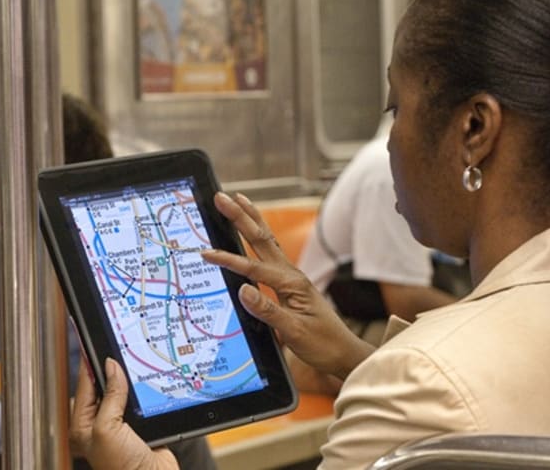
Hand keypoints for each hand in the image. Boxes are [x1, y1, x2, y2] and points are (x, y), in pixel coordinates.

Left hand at [70, 358, 177, 469]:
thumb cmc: (122, 468)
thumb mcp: (107, 429)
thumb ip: (109, 396)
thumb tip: (111, 367)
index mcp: (83, 426)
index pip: (84, 386)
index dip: (88, 363)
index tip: (90, 342)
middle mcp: (100, 425)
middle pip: (104, 386)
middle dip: (110, 370)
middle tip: (116, 350)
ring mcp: (121, 424)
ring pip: (124, 391)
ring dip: (130, 381)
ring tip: (133, 365)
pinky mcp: (141, 425)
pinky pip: (140, 401)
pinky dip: (144, 392)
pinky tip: (147, 383)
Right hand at [202, 192, 374, 380]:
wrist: (342, 352)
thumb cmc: (321, 343)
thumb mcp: (294, 332)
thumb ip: (268, 311)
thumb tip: (243, 290)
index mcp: (292, 284)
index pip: (254, 268)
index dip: (229, 260)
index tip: (206, 253)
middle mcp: (291, 274)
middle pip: (261, 239)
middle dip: (240, 216)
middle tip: (221, 197)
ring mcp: (290, 277)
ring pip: (266, 241)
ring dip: (250, 219)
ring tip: (237, 199)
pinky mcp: (288, 283)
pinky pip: (268, 253)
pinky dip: (256, 237)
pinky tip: (251, 230)